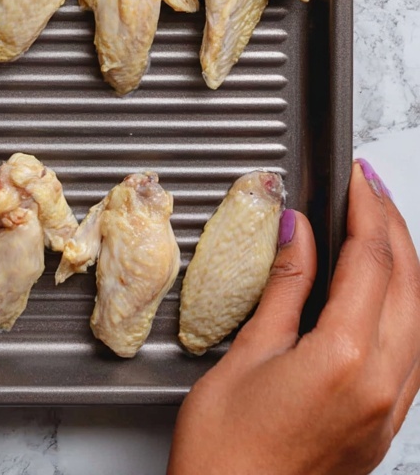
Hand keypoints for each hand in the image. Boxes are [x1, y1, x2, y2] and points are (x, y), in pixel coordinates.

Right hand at [168, 160, 419, 474]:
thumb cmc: (227, 452)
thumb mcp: (246, 355)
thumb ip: (283, 287)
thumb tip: (295, 231)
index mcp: (346, 359)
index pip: (373, 261)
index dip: (366, 210)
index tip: (356, 178)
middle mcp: (384, 384)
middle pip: (409, 283)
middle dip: (393, 226)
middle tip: (369, 187)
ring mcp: (391, 409)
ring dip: (405, 263)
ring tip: (379, 226)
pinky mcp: (386, 425)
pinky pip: (415, 349)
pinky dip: (406, 305)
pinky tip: (384, 290)